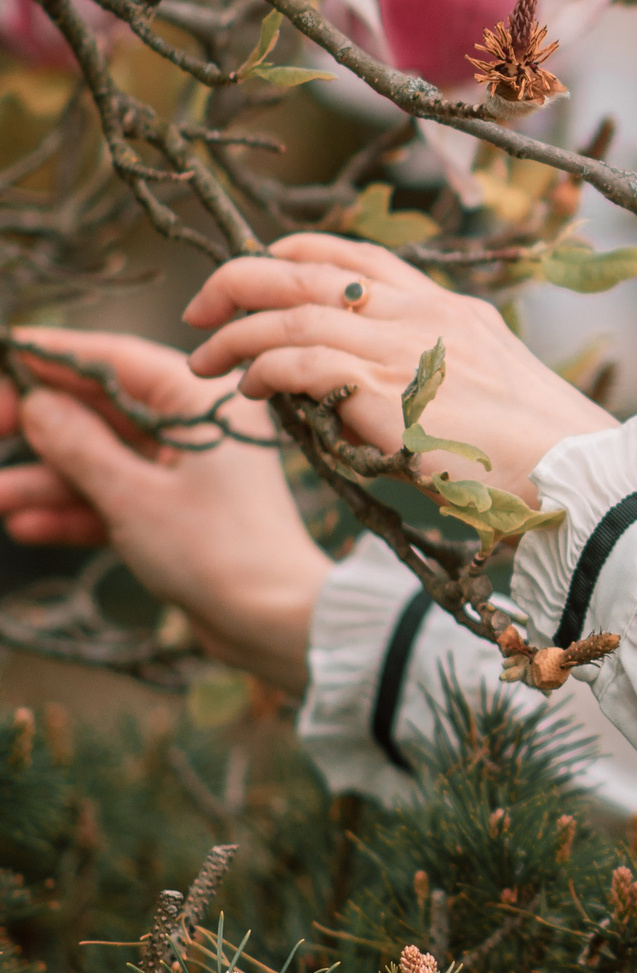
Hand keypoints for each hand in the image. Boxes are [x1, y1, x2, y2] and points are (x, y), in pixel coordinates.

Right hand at [0, 328, 332, 692]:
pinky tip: (26, 526)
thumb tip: (40, 402)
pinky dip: (76, 512)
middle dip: (41, 422)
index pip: (118, 360)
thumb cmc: (215, 550)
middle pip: (104, 409)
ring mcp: (190, 473)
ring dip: (46, 479)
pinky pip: (118, 501)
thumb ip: (79, 445)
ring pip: (104, 460)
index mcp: (204, 403)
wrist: (274, 622)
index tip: (3, 349)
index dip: (55, 354)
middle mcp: (200, 429)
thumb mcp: (132, 494)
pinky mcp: (180, 515)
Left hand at [184, 233, 616, 502]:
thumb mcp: (493, 393)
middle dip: (242, 281)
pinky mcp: (383, 386)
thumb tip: (389, 395)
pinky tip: (245, 390)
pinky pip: (295, 359)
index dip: (299, 251)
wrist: (574, 473)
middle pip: (310, 269)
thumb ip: (440, 377)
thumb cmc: (548, 454)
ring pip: (289, 310)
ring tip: (202, 361)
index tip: (265, 263)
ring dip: (233, 333)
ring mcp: (403, 346)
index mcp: (453, 310)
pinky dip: (259, 368)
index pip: (362, 257)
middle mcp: (424, 314)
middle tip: (202, 309)